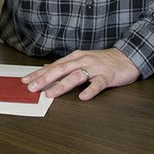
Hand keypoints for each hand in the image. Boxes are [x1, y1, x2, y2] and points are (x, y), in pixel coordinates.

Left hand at [21, 48, 139, 100]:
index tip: (25, 80)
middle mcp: (82, 60)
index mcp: (74, 57)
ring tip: (51, 94)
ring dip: (62, 85)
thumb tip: (47, 68)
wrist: (127, 57)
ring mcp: (95, 68)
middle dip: (44, 78)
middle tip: (32, 87)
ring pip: (76, 76)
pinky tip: (83, 97)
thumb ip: (65, 65)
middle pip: (60, 69)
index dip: (38, 73)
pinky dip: (90, 90)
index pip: (53, 66)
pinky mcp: (107, 76)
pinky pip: (98, 84)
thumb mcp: (81, 59)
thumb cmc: (102, 60)